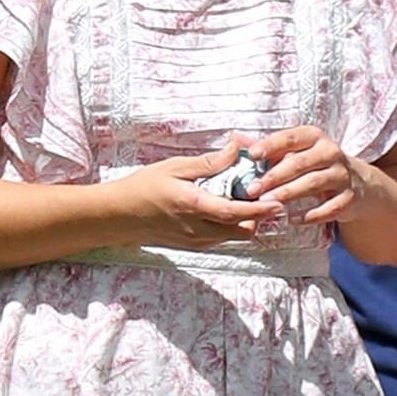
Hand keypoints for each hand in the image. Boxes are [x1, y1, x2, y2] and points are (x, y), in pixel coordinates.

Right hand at [110, 141, 281, 248]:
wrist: (118, 217)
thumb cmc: (143, 187)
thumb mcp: (175, 168)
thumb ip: (209, 163)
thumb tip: (236, 149)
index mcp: (194, 206)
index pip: (236, 212)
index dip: (260, 210)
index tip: (278, 203)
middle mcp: (198, 229)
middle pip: (242, 231)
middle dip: (257, 216)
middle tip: (262, 195)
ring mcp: (196, 241)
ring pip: (233, 236)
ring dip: (243, 221)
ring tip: (242, 198)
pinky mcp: (193, 246)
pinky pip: (221, 239)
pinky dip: (229, 226)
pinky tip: (223, 207)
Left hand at [244, 124, 360, 225]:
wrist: (356, 184)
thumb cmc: (315, 166)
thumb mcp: (295, 152)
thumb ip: (267, 149)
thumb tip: (234, 139)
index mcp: (314, 137)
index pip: (290, 138)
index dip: (270, 145)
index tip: (252, 155)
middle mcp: (330, 152)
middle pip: (299, 163)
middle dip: (274, 176)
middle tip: (252, 189)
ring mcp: (341, 175)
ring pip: (313, 183)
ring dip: (288, 193)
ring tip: (267, 203)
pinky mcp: (348, 198)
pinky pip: (328, 208)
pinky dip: (310, 215)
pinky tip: (292, 219)